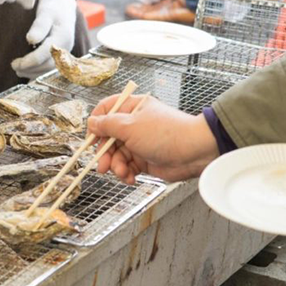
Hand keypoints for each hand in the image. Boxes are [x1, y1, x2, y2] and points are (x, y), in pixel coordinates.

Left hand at [11, 0, 75, 78]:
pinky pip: (51, 68)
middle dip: (29, 69)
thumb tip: (31, 39)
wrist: (65, 7)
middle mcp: (65, 47)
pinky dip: (39, 72)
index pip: (44, 55)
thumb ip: (40, 25)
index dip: (28, 62)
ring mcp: (65, 52)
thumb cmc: (53, 7)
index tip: (14, 63)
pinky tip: (28, 71)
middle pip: (47, 65)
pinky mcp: (62, 55)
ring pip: (50, 69)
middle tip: (14, 67)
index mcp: (62, 37)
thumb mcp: (46, 11)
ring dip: (34, 73)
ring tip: (18, 70)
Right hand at [87, 95, 218, 183]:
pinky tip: (130, 178)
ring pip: (117, 155)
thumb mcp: (130, 126)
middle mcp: (134, 124)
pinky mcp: (145, 159)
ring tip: (121, 173)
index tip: (90, 139)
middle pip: (108, 137)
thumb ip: (107, 125)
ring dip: (116, 166)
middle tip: (102, 165)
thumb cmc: (166, 133)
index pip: (106, 111)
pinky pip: (127, 166)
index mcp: (132, 107)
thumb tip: (91, 122)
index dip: (96, 125)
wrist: (194, 152)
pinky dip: (126, 173)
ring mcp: (139, 142)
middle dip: (104, 153)